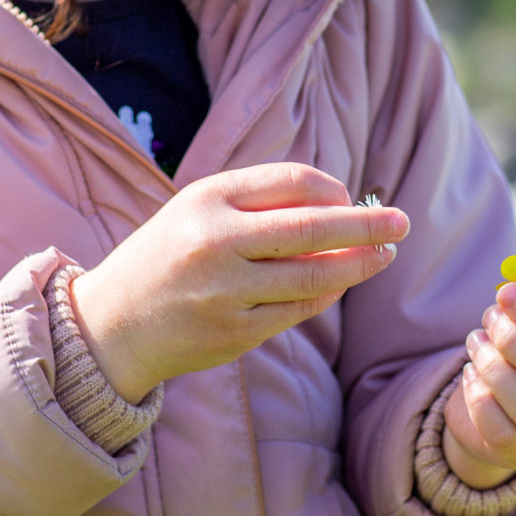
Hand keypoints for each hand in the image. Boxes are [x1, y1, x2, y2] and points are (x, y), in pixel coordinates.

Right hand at [69, 164, 407, 400]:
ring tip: (383, 254)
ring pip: (315, 275)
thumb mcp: (201, 209)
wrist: (113, 324)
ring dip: (358, 264)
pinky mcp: (236, 333)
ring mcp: (228, 293)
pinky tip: (341, 282)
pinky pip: (300, 310)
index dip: (335, 189)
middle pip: (313, 227)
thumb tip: (343, 204)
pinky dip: (327, 294)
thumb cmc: (170, 254)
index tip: (352, 196)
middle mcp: (217, 243)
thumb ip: (263, 201)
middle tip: (403, 222)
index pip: (295, 181)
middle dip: (367, 224)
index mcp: (209, 199)